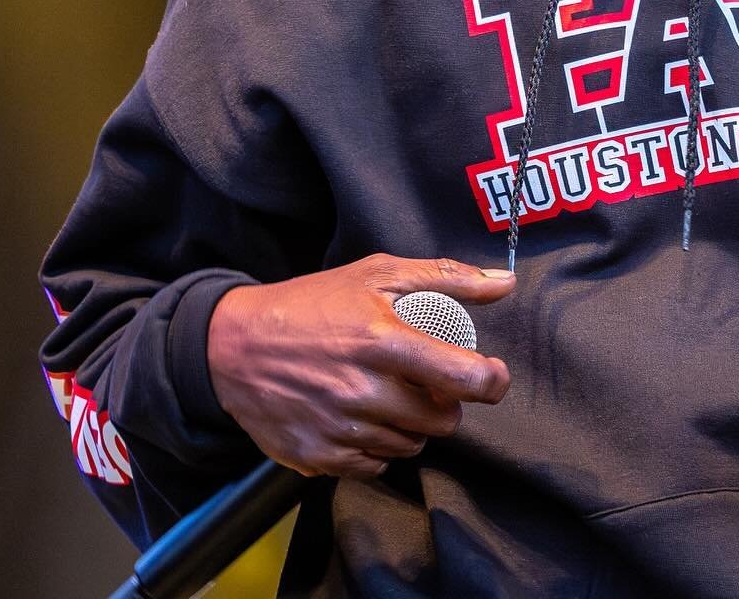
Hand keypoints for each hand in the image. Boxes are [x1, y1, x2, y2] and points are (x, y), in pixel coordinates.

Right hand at [206, 254, 514, 478]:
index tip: (492, 376)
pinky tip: (364, 416)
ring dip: (413, 424)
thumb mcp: (377, 274)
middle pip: (442, 420)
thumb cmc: (312, 303)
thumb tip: (504, 284)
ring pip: (412, 445)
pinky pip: (376, 464)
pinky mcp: (319, 458)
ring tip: (391, 393)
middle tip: (426, 381)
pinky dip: (380, 445)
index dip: (490, 381)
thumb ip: (445, 278)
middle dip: (445, 403)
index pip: (462, 377)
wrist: (234, 346)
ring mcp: (339, 429)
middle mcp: (362, 390)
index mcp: (382, 340)